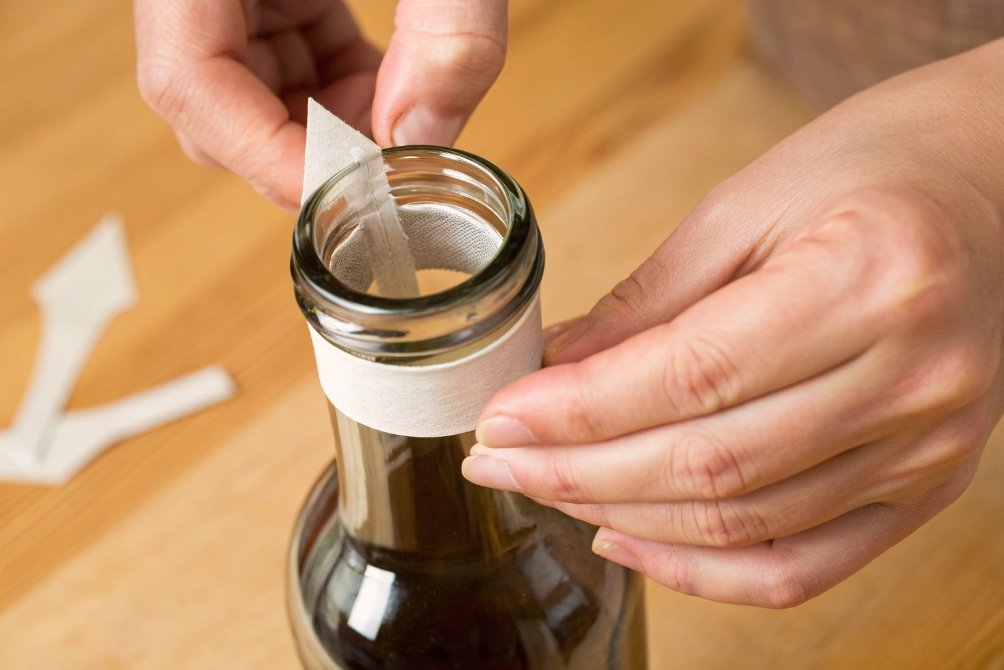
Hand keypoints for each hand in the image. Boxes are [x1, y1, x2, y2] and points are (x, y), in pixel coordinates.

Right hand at [134, 0, 506, 208]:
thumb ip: (451, 29)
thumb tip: (428, 137)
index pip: (190, 81)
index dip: (265, 155)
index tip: (347, 195)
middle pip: (214, 103)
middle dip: (304, 148)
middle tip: (385, 169)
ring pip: (250, 96)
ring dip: (328, 127)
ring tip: (398, 111)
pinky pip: (284, 64)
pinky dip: (340, 93)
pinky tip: (387, 82)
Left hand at [463, 40, 1003, 606]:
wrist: (997, 183)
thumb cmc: (875, 169)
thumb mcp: (747, 204)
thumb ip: (649, 301)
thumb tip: (554, 371)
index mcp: (868, 281)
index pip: (690, 377)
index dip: (578, 411)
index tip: (501, 417)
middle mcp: (912, 379)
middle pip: (709, 466)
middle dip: (577, 472)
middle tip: (497, 459)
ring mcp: (927, 448)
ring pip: (742, 526)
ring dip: (623, 516)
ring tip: (546, 488)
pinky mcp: (924, 488)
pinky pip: (802, 568)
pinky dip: (704, 571)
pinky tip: (629, 538)